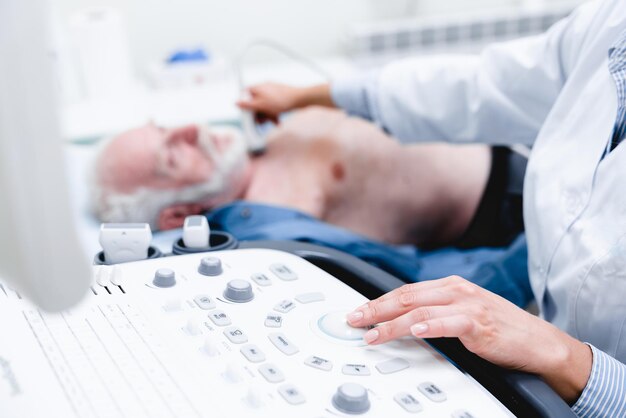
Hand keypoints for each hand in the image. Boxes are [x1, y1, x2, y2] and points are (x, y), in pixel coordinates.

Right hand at [237, 83, 334, 123]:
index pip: (245, 95)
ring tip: (272, 122)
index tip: (247, 115)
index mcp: (257, 88)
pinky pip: (273, 106)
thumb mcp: (260, 105)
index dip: (244, 105)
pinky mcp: (279, 97)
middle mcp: (264, 88)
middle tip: (261, 122)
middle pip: (255, 103)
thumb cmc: (280, 101)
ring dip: (267, 116)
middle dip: (258, 114)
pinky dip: (274, 114)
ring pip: (265, 106)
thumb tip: (236, 102)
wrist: (299, 99)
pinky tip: (277, 121)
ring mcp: (272, 92)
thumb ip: (247, 104)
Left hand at [347, 275, 591, 402]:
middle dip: (376, 309)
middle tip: (354, 320)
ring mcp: (468, 305)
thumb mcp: (463, 313)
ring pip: (420, 311)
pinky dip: (429, 326)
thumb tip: (404, 322)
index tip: (359, 313)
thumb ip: (436, 313)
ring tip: (372, 334)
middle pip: (406, 297)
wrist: (537, 341)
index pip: (406, 292)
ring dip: (392, 324)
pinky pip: (448, 323)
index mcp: (451, 286)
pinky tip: (414, 331)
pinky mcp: (479, 323)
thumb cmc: (500, 328)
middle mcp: (456, 291)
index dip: (379, 302)